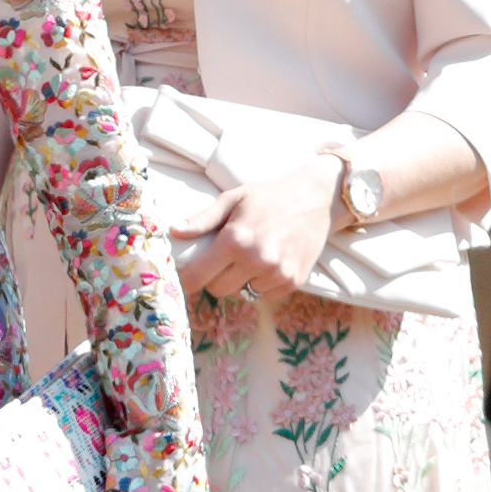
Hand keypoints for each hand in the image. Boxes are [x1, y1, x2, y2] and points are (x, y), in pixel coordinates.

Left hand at [171, 154, 341, 302]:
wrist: (317, 197)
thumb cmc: (269, 196)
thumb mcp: (232, 199)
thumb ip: (202, 220)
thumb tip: (174, 231)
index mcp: (235, 241)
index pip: (198, 277)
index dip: (187, 279)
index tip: (185, 276)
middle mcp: (256, 261)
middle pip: (218, 290)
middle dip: (214, 278)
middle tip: (221, 261)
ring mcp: (277, 274)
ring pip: (242, 294)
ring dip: (239, 281)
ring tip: (248, 259)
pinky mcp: (294, 281)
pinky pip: (264, 295)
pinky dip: (260, 284)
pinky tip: (265, 264)